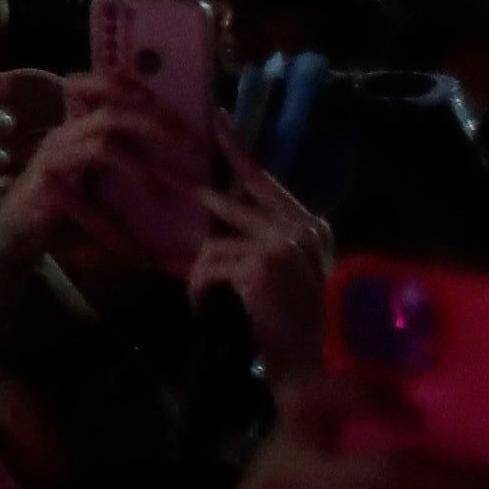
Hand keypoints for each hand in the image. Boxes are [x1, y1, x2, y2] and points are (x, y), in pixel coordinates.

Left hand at [185, 135, 334, 363]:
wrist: (316, 368)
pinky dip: (197, 288)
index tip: (216, 120)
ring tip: (202, 294)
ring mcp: (281, 245)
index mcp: (311, 226)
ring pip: (213, 243)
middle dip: (201, 201)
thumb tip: (220, 203)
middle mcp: (300, 228)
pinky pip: (207, 266)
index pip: (265, 180)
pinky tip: (203, 306)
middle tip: (172, 183)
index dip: (237, 151)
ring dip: (201, 271)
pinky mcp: (258, 266)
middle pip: (232, 201)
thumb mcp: (293, 271)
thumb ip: (270, 237)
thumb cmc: (300, 323)